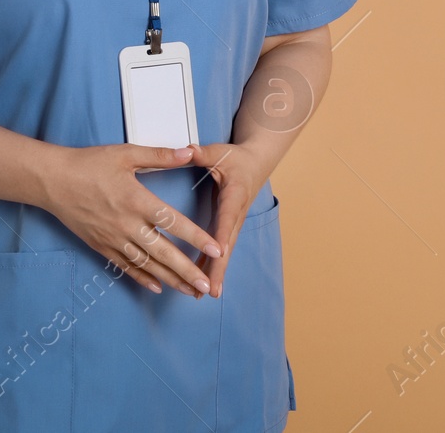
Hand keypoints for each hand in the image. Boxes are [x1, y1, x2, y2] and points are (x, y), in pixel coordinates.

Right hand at [38, 143, 223, 297]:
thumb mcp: (126, 154)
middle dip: (187, 270)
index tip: (216, 249)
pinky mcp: (101, 246)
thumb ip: (160, 156)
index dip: (197, 237)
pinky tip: (158, 287)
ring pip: (146, 265)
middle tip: (207, 285)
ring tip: (190, 292)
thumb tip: (190, 152)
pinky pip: (125, 267)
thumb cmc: (89, 164)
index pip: (173, 222)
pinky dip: (143, 278)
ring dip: (170, 279)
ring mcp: (113, 238)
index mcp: (136, 200)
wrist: (52, 181)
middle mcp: (127, 224)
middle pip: (162, 252)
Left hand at [186, 143, 266, 297]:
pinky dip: (212, 267)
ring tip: (203, 294)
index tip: (218, 254)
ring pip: (224, 252)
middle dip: (219, 268)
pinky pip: (219, 250)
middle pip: (227, 245)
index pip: (226, 219)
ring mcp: (233, 223)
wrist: (257, 162)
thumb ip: (202, 153)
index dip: (222, 237)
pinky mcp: (228, 227)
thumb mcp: (220, 152)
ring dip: (215, 273)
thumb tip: (187, 150)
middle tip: (210, 290)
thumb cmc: (237, 158)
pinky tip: (201, 282)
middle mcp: (236, 214)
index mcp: (234, 196)